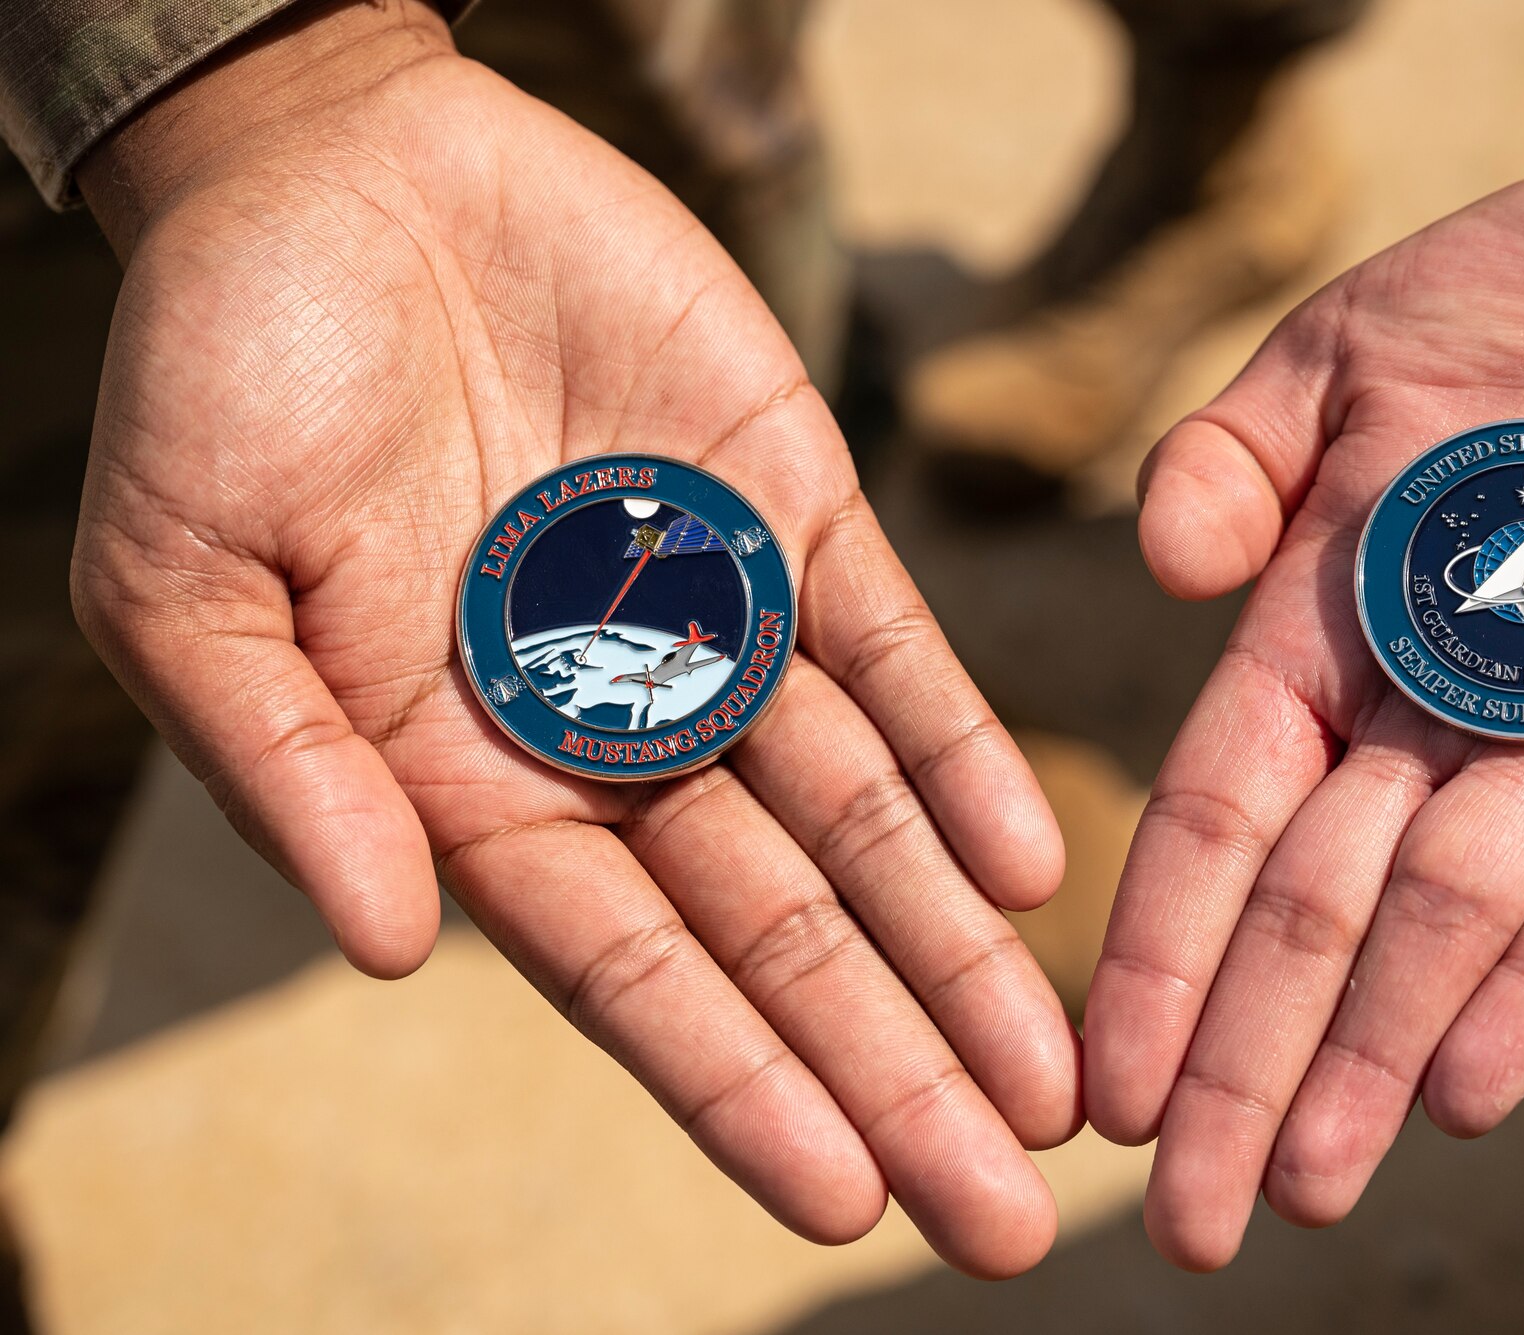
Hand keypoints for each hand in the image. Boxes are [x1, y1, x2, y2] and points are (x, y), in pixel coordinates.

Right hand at [73, 0, 1075, 1275]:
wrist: (335, 171)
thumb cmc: (222, 378)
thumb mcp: (188, 586)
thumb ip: (293, 772)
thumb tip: (398, 948)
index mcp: (469, 780)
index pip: (628, 970)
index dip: (736, 1084)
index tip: (845, 1197)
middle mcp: (613, 732)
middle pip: (776, 932)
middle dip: (888, 1066)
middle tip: (1000, 1205)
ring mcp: (716, 625)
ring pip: (861, 821)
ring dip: (955, 946)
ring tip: (1051, 1076)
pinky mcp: (790, 513)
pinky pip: (893, 654)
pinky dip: (961, 753)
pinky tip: (1029, 863)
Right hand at [1085, 110, 1523, 1267]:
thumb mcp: (1343, 350)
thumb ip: (1228, 454)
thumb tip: (1166, 573)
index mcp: (1326, 630)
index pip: (1223, 819)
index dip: (1164, 954)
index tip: (1105, 1088)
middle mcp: (1435, 709)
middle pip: (1321, 909)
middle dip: (1252, 1064)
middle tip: (1198, 1218)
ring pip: (1451, 918)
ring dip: (1376, 1051)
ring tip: (1312, 1185)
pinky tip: (1467, 1086)